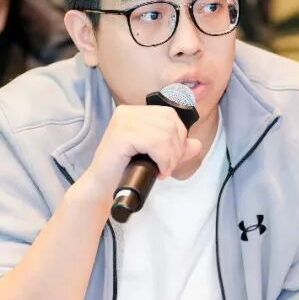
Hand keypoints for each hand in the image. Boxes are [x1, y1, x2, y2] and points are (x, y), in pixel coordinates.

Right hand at [76, 104, 201, 202]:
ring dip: (170, 157)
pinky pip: (154, 142)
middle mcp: (127, 112)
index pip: (169, 114)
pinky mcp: (121, 134)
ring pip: (165, 133)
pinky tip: (158, 171)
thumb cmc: (126, 171)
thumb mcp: (156, 157)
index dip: (179, 136)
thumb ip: (176, 149)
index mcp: (134, 112)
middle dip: (176, 148)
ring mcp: (122, 121)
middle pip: (170, 122)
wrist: (102, 187)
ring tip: (163, 170)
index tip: (172, 158)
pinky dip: (162, 159)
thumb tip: (196, 144)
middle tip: (168, 167)